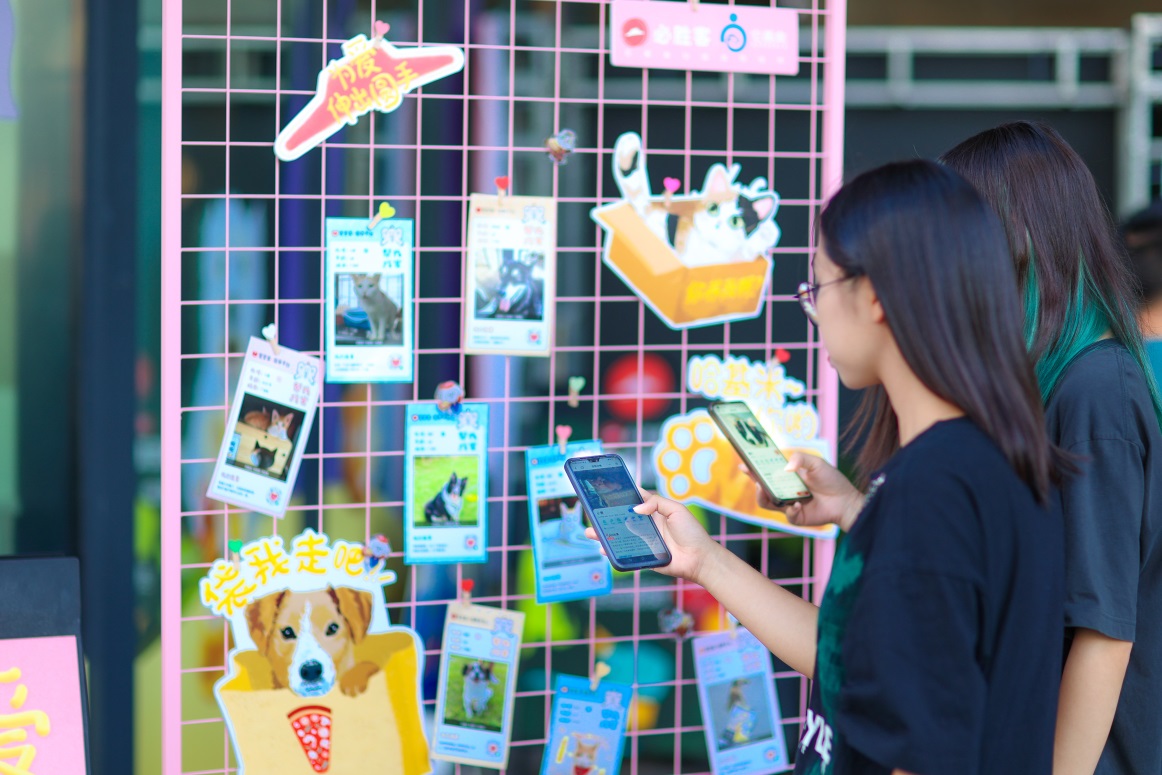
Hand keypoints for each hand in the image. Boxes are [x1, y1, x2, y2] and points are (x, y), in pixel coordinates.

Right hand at [584, 493, 720, 584]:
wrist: (699, 559)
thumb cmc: (692, 532)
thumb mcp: (677, 510)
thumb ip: (657, 503)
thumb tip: (636, 509)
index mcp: (653, 511)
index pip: (633, 500)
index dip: (620, 496)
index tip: (605, 491)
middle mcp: (646, 525)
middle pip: (621, 519)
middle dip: (606, 516)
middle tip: (591, 513)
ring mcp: (643, 541)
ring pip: (620, 536)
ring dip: (605, 534)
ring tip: (590, 532)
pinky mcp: (643, 556)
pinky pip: (625, 553)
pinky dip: (613, 551)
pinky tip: (603, 549)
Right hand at [742, 453, 863, 531]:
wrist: (845, 500)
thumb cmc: (831, 479)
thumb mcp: (816, 462)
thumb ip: (800, 458)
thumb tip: (786, 467)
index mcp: (786, 476)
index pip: (765, 472)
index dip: (753, 468)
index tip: (744, 464)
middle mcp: (783, 490)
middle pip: (761, 488)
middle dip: (754, 481)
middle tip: (752, 476)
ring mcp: (787, 504)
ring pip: (766, 503)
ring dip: (763, 496)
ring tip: (764, 489)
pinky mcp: (795, 517)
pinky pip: (787, 514)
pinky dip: (791, 509)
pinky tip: (798, 504)